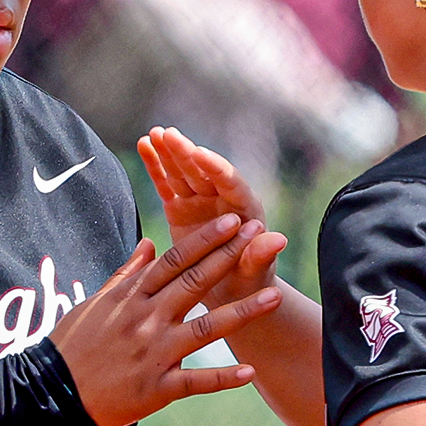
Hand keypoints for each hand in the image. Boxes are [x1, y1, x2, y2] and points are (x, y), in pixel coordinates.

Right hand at [50, 214, 282, 425]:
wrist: (51, 392)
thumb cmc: (72, 345)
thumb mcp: (96, 302)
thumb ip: (126, 274)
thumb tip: (149, 245)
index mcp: (132, 298)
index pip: (174, 261)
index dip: (205, 239)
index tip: (232, 221)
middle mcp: (146, 320)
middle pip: (195, 283)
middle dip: (230, 258)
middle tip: (259, 234)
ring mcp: (154, 354)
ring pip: (206, 329)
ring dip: (242, 313)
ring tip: (273, 297)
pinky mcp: (157, 389)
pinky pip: (196, 382)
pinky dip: (223, 379)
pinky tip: (251, 372)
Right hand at [137, 127, 286, 306]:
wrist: (231, 290)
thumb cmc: (249, 281)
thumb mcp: (255, 272)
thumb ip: (261, 255)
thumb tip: (280, 240)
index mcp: (244, 209)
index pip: (230, 183)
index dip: (215, 168)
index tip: (199, 152)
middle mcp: (221, 199)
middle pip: (203, 171)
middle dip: (186, 153)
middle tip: (168, 135)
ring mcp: (199, 201)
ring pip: (182, 172)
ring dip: (168, 152)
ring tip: (153, 134)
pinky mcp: (179, 208)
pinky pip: (166, 184)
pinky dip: (156, 166)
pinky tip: (144, 145)